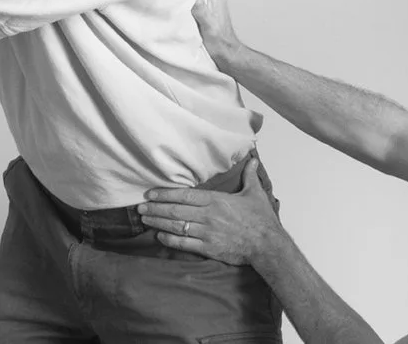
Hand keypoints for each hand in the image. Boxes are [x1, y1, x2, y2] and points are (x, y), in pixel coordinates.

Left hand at [139, 157, 285, 266]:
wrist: (267, 245)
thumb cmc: (261, 220)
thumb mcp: (255, 194)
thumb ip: (250, 176)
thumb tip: (253, 159)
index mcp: (216, 200)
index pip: (184, 195)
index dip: (165, 194)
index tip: (150, 194)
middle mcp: (208, 216)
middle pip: (175, 211)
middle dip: (155, 208)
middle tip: (139, 207)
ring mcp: (207, 233)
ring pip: (176, 226)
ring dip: (158, 222)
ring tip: (144, 219)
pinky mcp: (208, 248)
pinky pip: (184, 244)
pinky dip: (170, 240)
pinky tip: (160, 236)